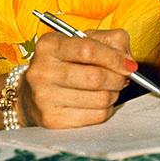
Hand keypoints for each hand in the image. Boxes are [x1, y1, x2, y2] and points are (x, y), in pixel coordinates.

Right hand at [19, 28, 136, 127]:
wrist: (31, 93)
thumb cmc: (63, 63)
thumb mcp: (80, 41)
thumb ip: (109, 40)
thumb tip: (128, 60)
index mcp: (49, 45)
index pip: (88, 49)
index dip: (114, 58)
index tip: (129, 64)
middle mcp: (42, 70)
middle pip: (95, 77)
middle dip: (117, 78)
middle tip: (122, 78)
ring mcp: (45, 97)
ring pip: (99, 99)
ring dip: (113, 94)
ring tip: (110, 89)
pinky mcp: (52, 120)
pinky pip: (95, 116)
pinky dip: (106, 109)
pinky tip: (100, 102)